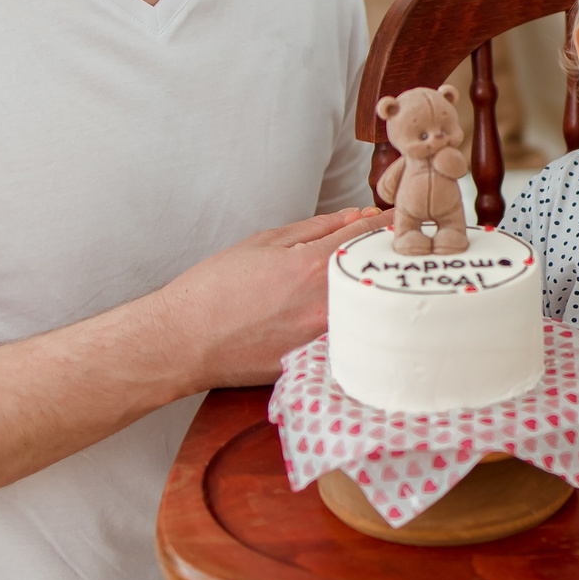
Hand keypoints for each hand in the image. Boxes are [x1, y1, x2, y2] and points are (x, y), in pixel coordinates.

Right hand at [153, 206, 384, 390]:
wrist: (182, 342)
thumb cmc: (213, 289)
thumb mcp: (262, 243)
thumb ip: (314, 229)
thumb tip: (353, 217)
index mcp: (311, 267)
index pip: (362, 237)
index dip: (384, 223)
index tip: (396, 219)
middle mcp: (323, 304)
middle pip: (372, 274)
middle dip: (381, 258)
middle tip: (387, 247)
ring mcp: (321, 337)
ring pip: (363, 307)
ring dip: (371, 290)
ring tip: (366, 280)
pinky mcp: (313, 362)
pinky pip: (345, 336)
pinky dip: (351, 320)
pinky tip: (343, 313)